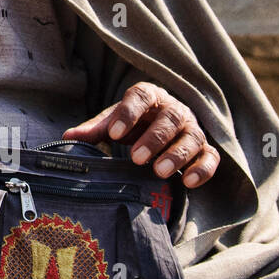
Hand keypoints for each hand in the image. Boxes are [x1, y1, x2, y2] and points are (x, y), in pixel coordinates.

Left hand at [62, 82, 219, 187]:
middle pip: (170, 118)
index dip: (128, 113)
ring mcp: (192, 128)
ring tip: (158, 172)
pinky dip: (202, 169)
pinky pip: (211, 157)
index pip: (142, 96)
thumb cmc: (132, 124)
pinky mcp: (205, 149)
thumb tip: (68, 138)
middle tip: (136, 158)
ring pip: (192, 137)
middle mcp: (175, 110)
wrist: (158, 130)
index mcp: (150, 96)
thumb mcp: (112, 123)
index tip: (112, 134)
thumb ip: (94, 129)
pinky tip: (188, 183)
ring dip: (177, 155)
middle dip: (153, 139)